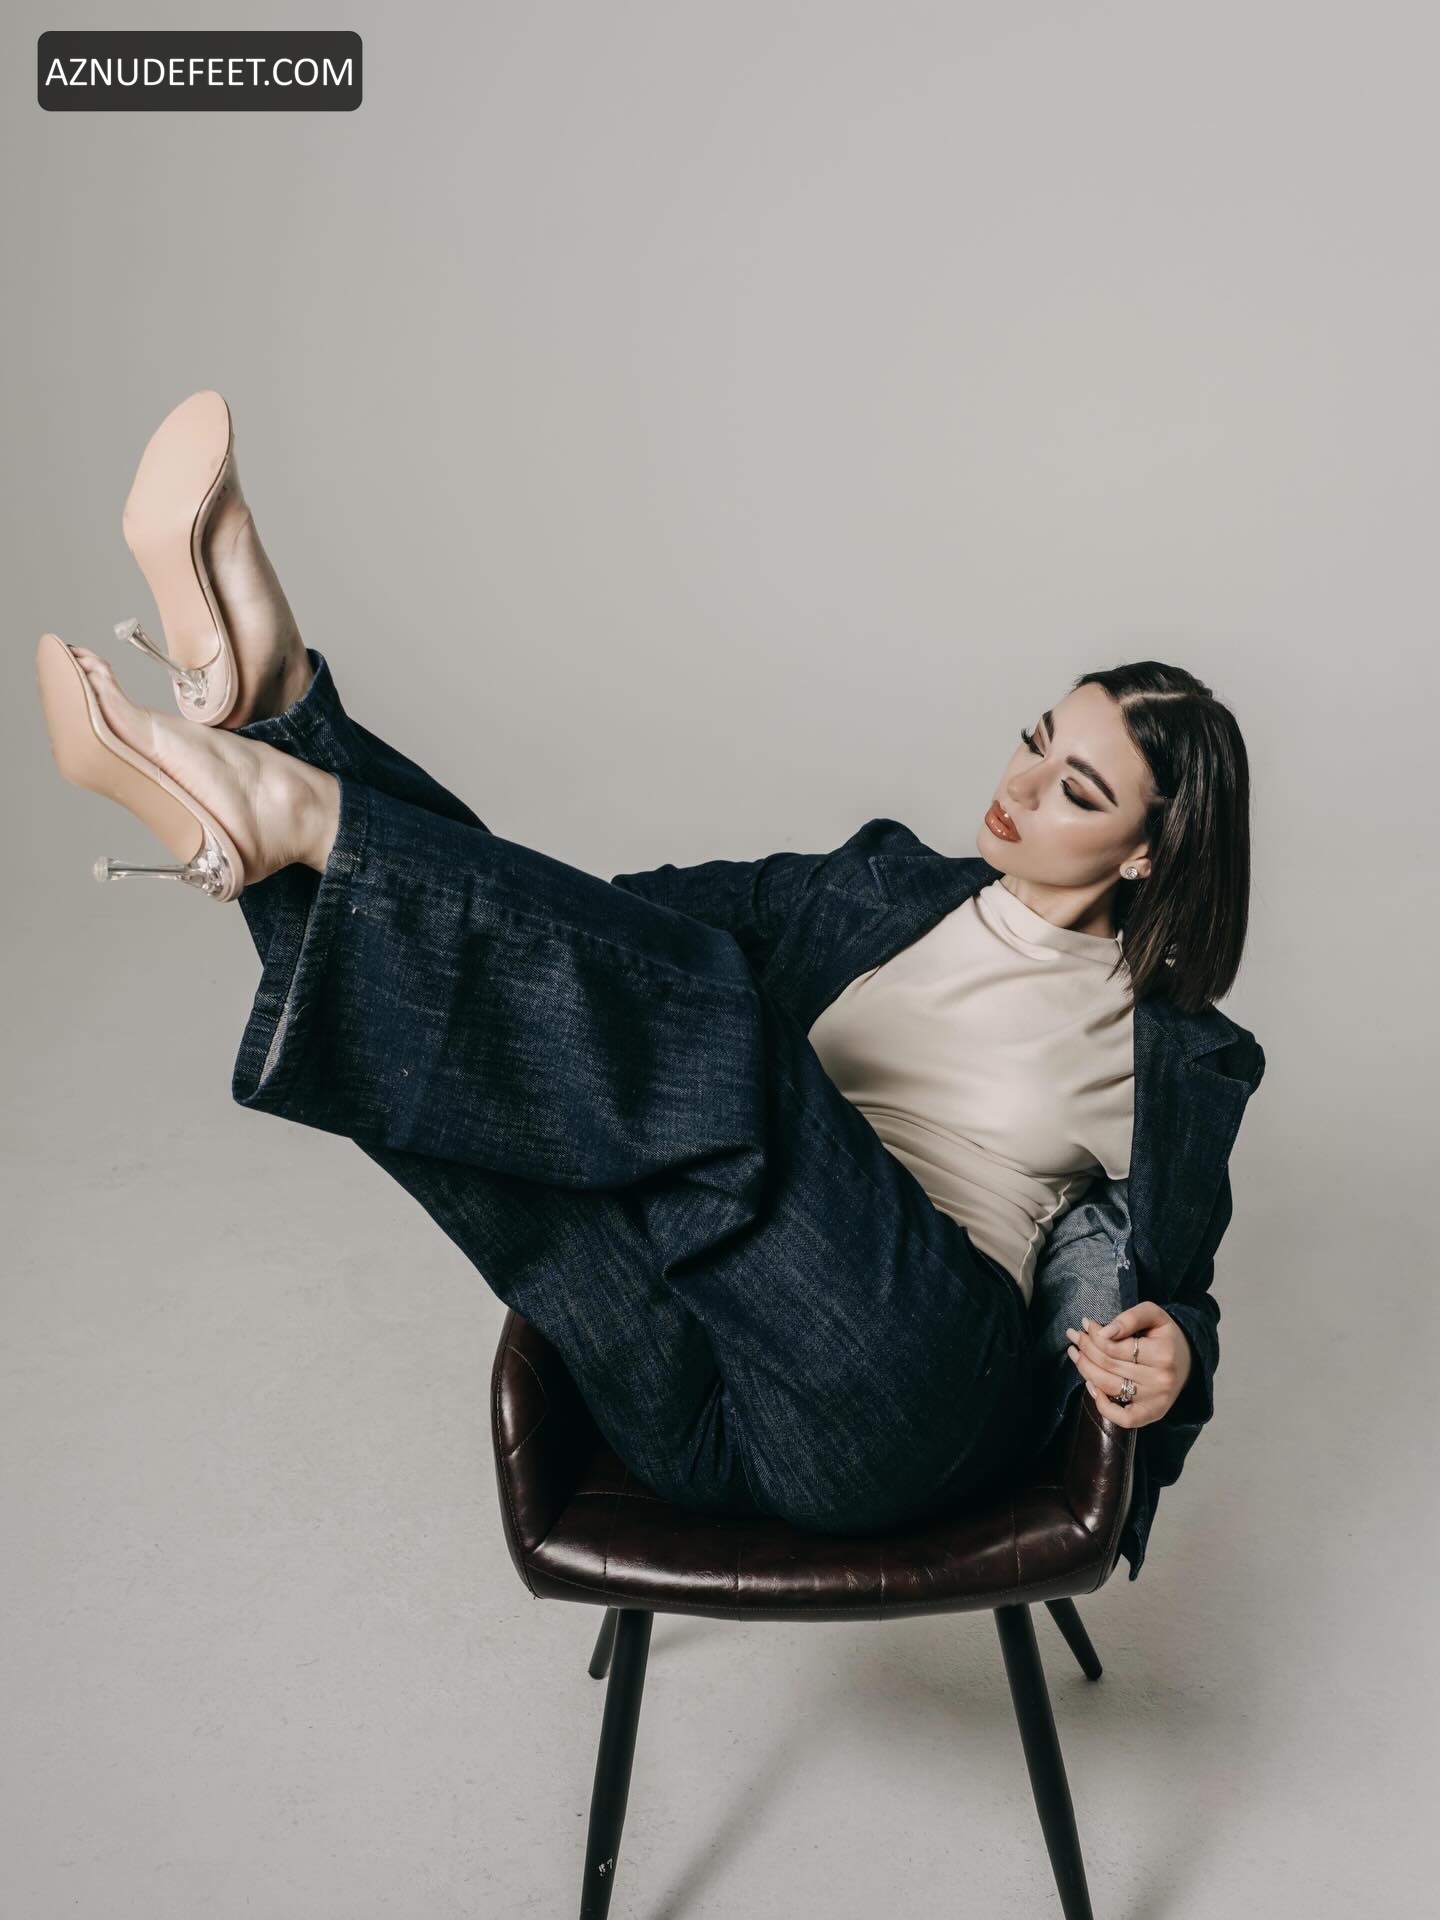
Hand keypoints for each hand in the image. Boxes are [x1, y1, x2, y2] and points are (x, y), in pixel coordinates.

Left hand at [1063, 1299, 1192, 1428]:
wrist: (1187, 1360)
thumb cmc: (1165, 1336)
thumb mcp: (1153, 1315)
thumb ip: (1130, 1317)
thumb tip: (1105, 1331)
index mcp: (1163, 1354)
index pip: (1114, 1346)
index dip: (1094, 1335)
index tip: (1085, 1324)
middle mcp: (1161, 1380)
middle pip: (1108, 1365)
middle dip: (1085, 1349)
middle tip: (1074, 1336)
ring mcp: (1156, 1400)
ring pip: (1108, 1387)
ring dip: (1085, 1370)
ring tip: (1075, 1353)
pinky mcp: (1152, 1414)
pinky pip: (1123, 1418)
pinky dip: (1102, 1406)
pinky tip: (1091, 1386)